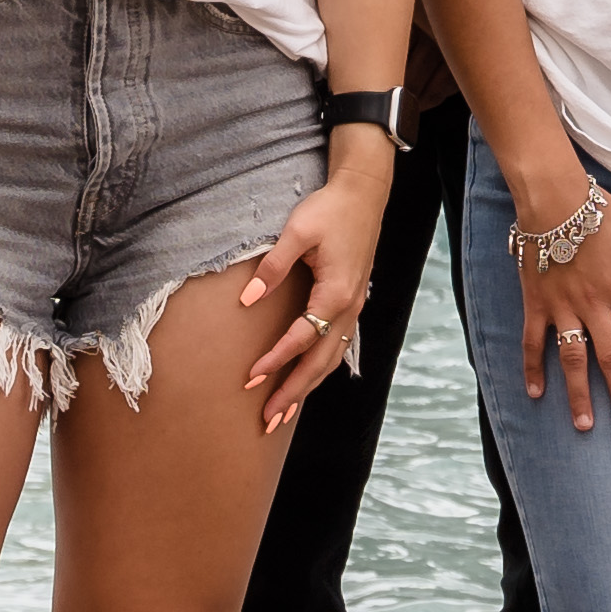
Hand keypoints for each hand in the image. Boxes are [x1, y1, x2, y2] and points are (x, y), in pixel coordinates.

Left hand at [237, 170, 384, 433]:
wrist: (364, 191)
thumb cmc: (330, 208)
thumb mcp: (297, 232)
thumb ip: (272, 268)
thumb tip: (246, 301)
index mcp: (336, 292)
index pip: (301, 338)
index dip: (275, 361)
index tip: (250, 379)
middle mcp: (350, 306)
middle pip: (321, 362)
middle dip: (294, 392)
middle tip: (268, 420)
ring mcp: (355, 306)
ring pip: (333, 358)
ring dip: (308, 386)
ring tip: (285, 411)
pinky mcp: (353, 300)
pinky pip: (339, 344)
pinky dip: (322, 367)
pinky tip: (309, 378)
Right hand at [504, 149, 610, 434]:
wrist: (552, 197)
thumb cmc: (598, 210)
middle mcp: (594, 306)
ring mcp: (563, 308)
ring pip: (573, 360)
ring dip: (579, 394)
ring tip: (584, 425)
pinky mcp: (536, 304)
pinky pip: (533, 342)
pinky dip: (532, 368)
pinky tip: (535, 394)